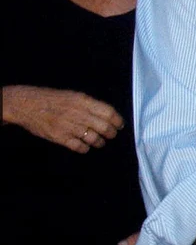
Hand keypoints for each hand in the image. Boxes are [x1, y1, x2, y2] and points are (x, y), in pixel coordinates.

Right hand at [1, 84, 123, 152]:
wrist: (27, 104)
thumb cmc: (51, 98)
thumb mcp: (73, 95)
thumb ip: (89, 104)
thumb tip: (106, 114)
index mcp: (83, 101)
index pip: (108, 112)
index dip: (117, 120)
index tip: (120, 125)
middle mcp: (78, 113)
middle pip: (103, 127)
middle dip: (111, 133)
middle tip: (112, 135)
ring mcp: (68, 126)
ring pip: (93, 138)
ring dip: (99, 142)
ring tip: (100, 142)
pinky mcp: (59, 137)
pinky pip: (78, 146)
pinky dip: (84, 148)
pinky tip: (85, 147)